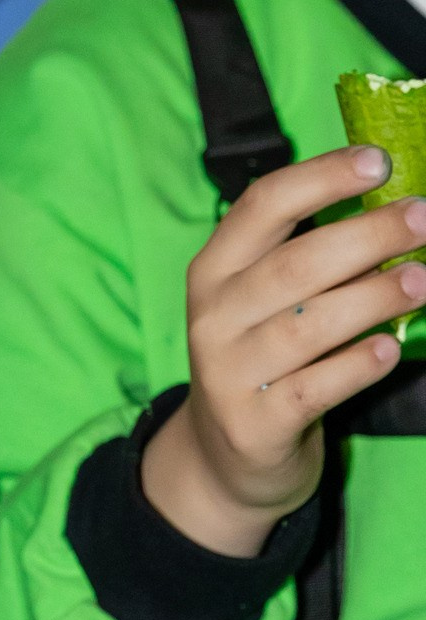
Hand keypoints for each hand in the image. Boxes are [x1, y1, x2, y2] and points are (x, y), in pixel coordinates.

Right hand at [140, 143, 425, 556]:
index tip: (378, 161)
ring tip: (422, 281)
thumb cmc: (264, 359)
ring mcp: (230, 372)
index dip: (321, 178)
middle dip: (368, 236)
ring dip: (373, 298)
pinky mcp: (254, 424)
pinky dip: (356, 365)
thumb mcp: (264, 303)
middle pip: (295, 264)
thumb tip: (396, 212)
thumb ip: (310, 259)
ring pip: (308, 325)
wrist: (226, 457)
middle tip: (424, 218)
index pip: (262, 207)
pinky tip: (390, 349)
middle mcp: (215, 315)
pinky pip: (315, 388)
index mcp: (215, 269)